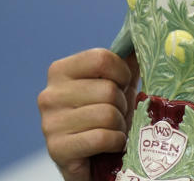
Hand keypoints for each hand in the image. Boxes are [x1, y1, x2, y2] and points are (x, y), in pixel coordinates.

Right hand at [37, 48, 138, 180]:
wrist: (95, 158)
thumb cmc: (108, 114)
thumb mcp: (118, 81)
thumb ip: (127, 58)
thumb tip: (144, 35)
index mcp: (60, 70)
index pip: (102, 58)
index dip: (122, 72)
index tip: (124, 84)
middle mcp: (49, 94)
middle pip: (108, 89)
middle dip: (122, 104)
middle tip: (118, 114)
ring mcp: (49, 123)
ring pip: (107, 113)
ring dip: (120, 125)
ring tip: (113, 129)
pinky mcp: (57, 149)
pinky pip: (102, 137)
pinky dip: (115, 141)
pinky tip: (110, 144)